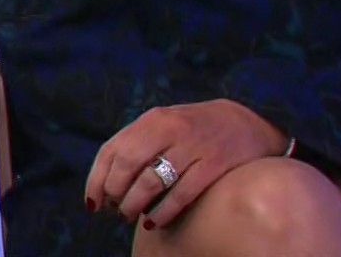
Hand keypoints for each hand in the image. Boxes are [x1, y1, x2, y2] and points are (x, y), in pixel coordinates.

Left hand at [84, 99, 287, 228]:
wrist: (247, 122)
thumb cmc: (194, 131)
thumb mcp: (164, 127)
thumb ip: (136, 147)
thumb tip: (105, 186)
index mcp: (153, 119)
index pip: (112, 149)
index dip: (97, 179)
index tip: (93, 204)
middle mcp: (171, 129)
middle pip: (127, 164)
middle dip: (116, 193)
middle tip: (117, 210)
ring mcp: (194, 146)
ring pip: (151, 182)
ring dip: (135, 205)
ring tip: (132, 217)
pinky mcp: (215, 164)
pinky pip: (181, 194)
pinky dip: (163, 212)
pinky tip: (155, 221)